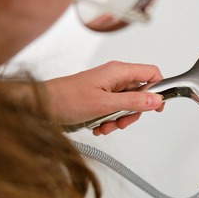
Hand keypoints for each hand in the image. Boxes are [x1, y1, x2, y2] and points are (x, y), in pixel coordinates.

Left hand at [43, 61, 164, 134]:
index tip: (156, 107)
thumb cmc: (65, 99)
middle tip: (121, 122)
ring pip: (126, 105)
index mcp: (118, 71)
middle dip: (133, 112)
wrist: (40, 104)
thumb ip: (133, 102)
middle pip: (140, 93)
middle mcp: (114, 77)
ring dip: (119, 120)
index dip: (158, 90)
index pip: (151, 73)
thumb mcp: (105, 104)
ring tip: (104, 126)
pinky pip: (113, 110)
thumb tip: (156, 100)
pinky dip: (108, 120)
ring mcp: (107, 87)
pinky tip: (97, 126)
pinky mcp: (99, 97)